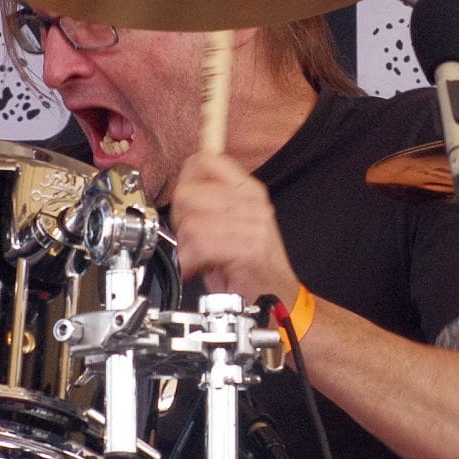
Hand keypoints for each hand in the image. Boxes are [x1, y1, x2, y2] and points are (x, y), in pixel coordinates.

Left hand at [169, 151, 299, 306]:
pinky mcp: (249, 247)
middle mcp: (253, 202)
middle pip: (188, 192)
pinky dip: (191, 261)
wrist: (279, 298)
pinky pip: (200, 245)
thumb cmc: (249, 267)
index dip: (184, 180)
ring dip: (186, 246)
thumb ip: (209, 203)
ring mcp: (254, 223)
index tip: (186, 204)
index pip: (205, 160)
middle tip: (191, 237)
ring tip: (198, 255)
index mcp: (248, 189)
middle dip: (179, 219)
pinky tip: (199, 267)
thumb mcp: (230, 226)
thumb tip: (182, 187)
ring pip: (190, 222)